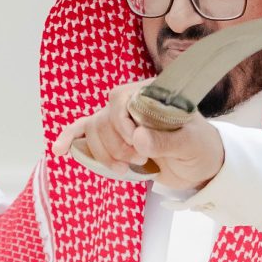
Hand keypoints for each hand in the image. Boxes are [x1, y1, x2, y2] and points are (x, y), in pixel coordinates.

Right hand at [57, 85, 226, 192]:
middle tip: (139, 161)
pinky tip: (60, 150)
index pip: (123, 99)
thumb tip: (138, 138)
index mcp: (153, 93)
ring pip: (94, 130)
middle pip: (105, 117)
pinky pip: (85, 133)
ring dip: (106, 154)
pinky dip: (71, 140)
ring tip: (126, 168)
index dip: (123, 126)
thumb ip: (166, 142)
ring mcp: (121, 119)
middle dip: (117, 145)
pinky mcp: (113, 136)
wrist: (201, 166)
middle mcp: (133, 101)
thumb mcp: (190, 146)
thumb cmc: (200, 149)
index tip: (139, 147)